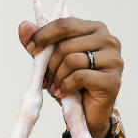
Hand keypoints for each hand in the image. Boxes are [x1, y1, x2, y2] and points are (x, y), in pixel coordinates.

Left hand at [19, 17, 122, 137]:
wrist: (88, 113)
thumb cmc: (72, 83)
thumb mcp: (52, 61)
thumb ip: (39, 43)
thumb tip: (23, 25)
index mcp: (95, 29)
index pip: (65, 24)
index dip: (43, 35)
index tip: (31, 49)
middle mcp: (109, 40)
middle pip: (66, 44)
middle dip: (50, 64)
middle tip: (47, 79)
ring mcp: (114, 59)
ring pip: (72, 60)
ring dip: (57, 77)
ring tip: (55, 87)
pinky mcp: (112, 79)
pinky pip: (79, 77)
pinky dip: (65, 86)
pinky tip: (64, 93)